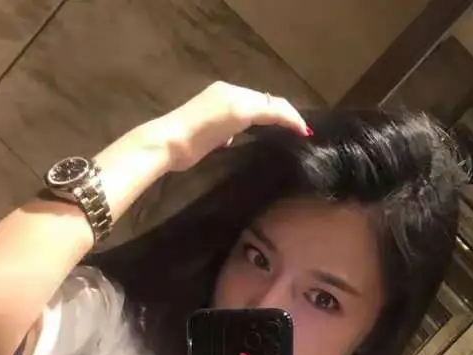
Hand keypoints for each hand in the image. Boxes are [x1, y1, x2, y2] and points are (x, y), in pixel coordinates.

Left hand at [157, 81, 309, 172]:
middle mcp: (225, 97)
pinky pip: (233, 124)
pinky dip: (245, 128)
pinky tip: (243, 139)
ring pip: (247, 114)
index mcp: (234, 92)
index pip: (270, 101)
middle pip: (260, 104)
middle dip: (278, 115)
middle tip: (295, 130)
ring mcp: (214, 112)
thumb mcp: (238, 114)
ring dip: (262, 121)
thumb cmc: (202, 129)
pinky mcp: (205, 130)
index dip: (289, 114)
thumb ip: (265, 111)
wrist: (167, 144)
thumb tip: (286, 115)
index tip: (305, 132)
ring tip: (277, 134)